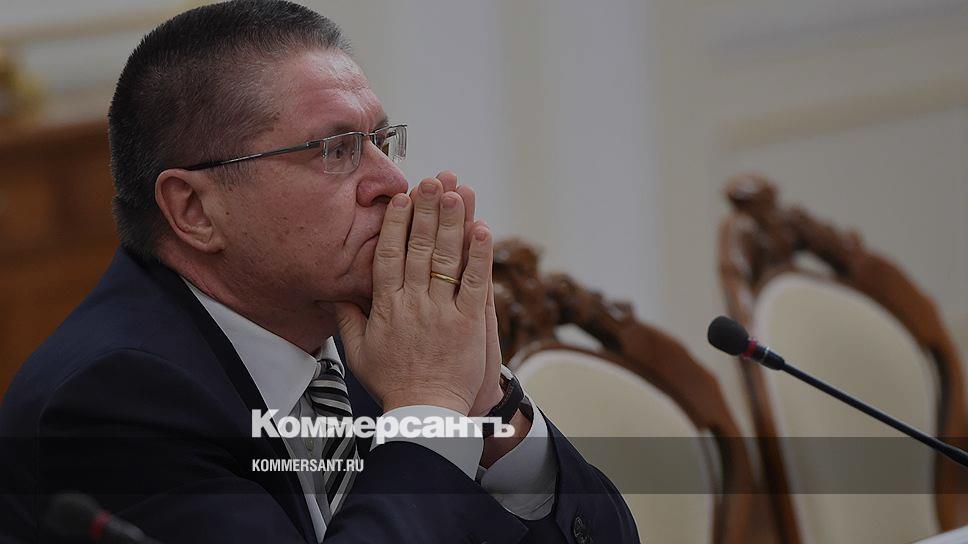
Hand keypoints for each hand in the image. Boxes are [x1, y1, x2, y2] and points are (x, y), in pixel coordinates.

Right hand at [333, 176, 492, 414]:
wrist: (425, 411)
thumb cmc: (393, 383)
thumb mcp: (359, 352)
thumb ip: (348, 319)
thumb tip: (334, 294)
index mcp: (386, 307)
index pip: (389, 256)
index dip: (396, 224)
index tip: (401, 198)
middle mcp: (413, 303)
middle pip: (419, 248)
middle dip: (426, 211)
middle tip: (431, 180)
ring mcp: (442, 312)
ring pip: (446, 259)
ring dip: (451, 223)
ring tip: (456, 192)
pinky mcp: (468, 323)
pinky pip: (474, 284)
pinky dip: (479, 256)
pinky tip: (483, 229)